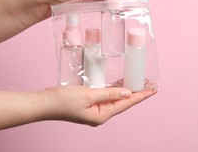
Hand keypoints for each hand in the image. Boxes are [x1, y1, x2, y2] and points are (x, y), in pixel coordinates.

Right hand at [0, 86, 156, 129]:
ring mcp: (95, 110)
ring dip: (127, 90)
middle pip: (124, 102)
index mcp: (102, 115)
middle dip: (137, 93)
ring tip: (139, 82)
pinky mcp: (90, 103)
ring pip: (116, 98)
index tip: (153, 90)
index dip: (141, 96)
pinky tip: (120, 83)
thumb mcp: (88, 95)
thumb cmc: (63, 100)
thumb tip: (127, 92)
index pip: (127, 103)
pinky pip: (107, 96)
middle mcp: (101, 114)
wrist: (44, 103)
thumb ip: (109, 93)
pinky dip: (115, 89)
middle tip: (150, 84)